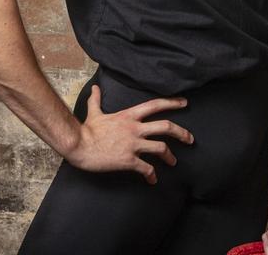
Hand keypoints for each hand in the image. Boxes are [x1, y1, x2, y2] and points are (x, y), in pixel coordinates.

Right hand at [63, 85, 193, 183]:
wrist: (78, 145)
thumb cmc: (86, 130)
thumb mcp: (94, 112)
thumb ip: (97, 100)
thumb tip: (94, 87)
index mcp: (129, 116)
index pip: (156, 105)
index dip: (172, 103)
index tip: (184, 103)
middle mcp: (135, 129)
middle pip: (166, 127)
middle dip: (182, 133)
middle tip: (190, 139)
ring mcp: (133, 145)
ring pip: (161, 148)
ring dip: (170, 156)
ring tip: (173, 162)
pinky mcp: (128, 160)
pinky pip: (146, 169)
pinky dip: (152, 175)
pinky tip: (152, 180)